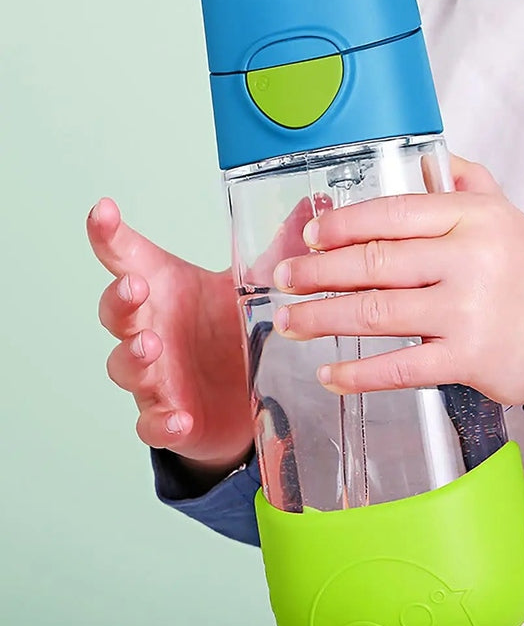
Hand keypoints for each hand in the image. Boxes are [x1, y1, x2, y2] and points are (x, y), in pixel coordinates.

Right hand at [87, 197, 252, 476]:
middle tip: (136, 287)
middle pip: (118, 311)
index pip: (129, 258)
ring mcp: (156, 377)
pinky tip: (179, 418)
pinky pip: (154, 424)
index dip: (109, 235)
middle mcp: (153, 330)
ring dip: (134, 355)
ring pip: (126, 366)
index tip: (104, 210)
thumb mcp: (257, 287)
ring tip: (151, 346)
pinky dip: (162, 422)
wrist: (244, 399)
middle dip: (121, 298)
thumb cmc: (233, 332)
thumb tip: (317, 201)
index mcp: (170, 291)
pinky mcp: (170, 420)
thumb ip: (280, 248)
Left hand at [270, 156, 523, 406]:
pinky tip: (330, 372)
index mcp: (471, 217)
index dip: (341, 225)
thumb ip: (466, 180)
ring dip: (322, 319)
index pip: (391, 213)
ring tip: (290, 323)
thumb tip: (423, 159)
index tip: (308, 235)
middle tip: (282, 279)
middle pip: (373, 262)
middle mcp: (467, 259)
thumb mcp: (506, 212)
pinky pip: (399, 367)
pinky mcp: (468, 358)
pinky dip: (357, 373)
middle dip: (316, 272)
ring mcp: (467, 311)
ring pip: (375, 312)